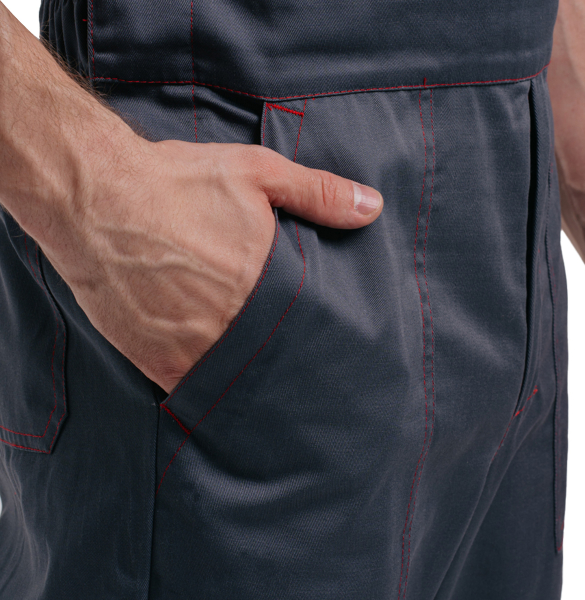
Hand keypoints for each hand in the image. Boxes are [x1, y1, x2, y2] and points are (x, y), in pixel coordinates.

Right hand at [0, 4, 381, 392]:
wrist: (95, 195)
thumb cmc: (176, 182)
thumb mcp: (256, 174)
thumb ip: (318, 194)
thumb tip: (372, 207)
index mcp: (261, 285)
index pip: (305, 330)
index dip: (315, 340)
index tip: (328, 354)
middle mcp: (229, 323)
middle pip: (271, 359)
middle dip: (285, 363)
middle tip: (304, 383)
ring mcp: (190, 346)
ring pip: (235, 379)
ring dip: (248, 380)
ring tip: (266, 391)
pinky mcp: (154, 358)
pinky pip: (191, 388)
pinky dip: (207, 387)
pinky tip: (217, 384)